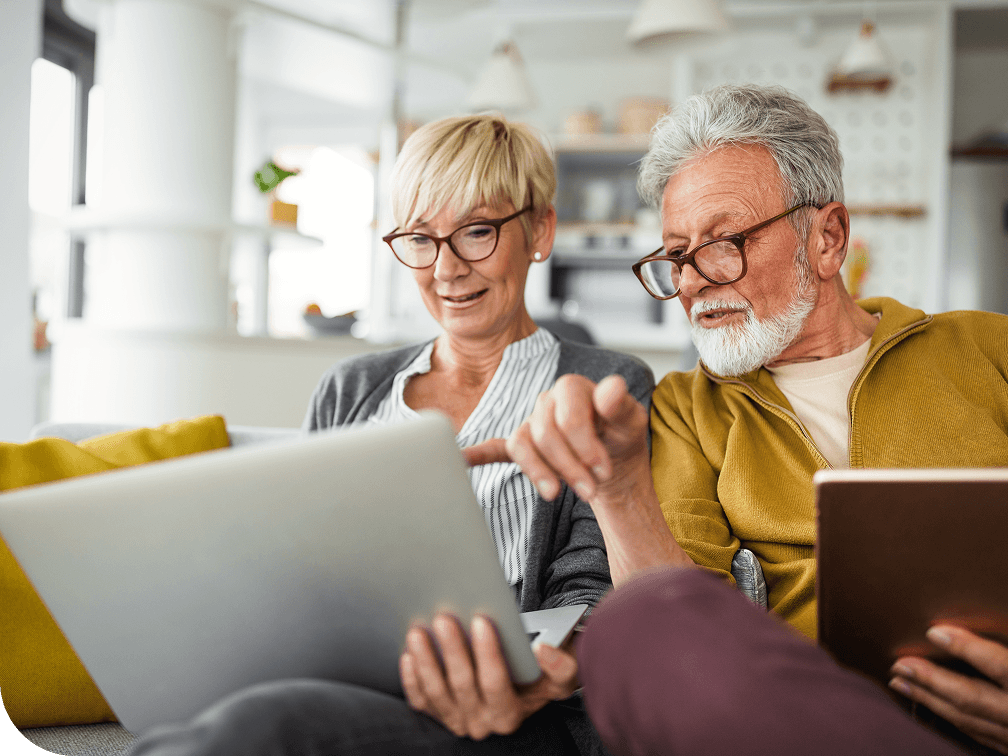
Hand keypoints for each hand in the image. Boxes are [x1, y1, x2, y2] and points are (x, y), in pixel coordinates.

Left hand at [399, 613, 578, 739]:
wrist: (523, 686)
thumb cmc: (543, 674)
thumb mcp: (565, 672)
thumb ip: (561, 665)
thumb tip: (543, 650)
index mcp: (510, 714)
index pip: (496, 683)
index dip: (487, 652)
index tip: (480, 620)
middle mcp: (481, 723)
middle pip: (462, 685)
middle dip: (452, 650)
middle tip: (443, 618)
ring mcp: (456, 720)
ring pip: (436, 693)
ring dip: (426, 661)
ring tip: (418, 631)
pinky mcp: (437, 713)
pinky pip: (420, 700)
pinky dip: (412, 678)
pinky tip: (408, 654)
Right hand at [466, 374, 650, 505]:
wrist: (613, 460)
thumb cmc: (621, 436)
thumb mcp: (632, 422)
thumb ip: (621, 405)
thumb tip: (613, 387)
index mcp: (572, 388)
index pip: (568, 415)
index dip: (584, 445)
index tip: (602, 470)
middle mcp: (546, 402)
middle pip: (545, 434)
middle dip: (568, 466)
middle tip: (590, 491)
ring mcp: (531, 424)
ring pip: (522, 445)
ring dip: (539, 472)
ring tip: (556, 494)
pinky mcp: (523, 446)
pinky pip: (495, 448)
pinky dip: (478, 454)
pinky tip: (463, 459)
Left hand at [890, 625, 1007, 752]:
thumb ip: (1006, 651)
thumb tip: (956, 629)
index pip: (998, 665)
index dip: (967, 647)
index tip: (933, 632)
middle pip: (970, 698)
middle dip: (930, 680)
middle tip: (898, 664)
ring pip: (967, 719)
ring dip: (930, 700)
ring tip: (900, 682)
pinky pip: (976, 734)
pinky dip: (949, 716)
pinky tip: (930, 703)